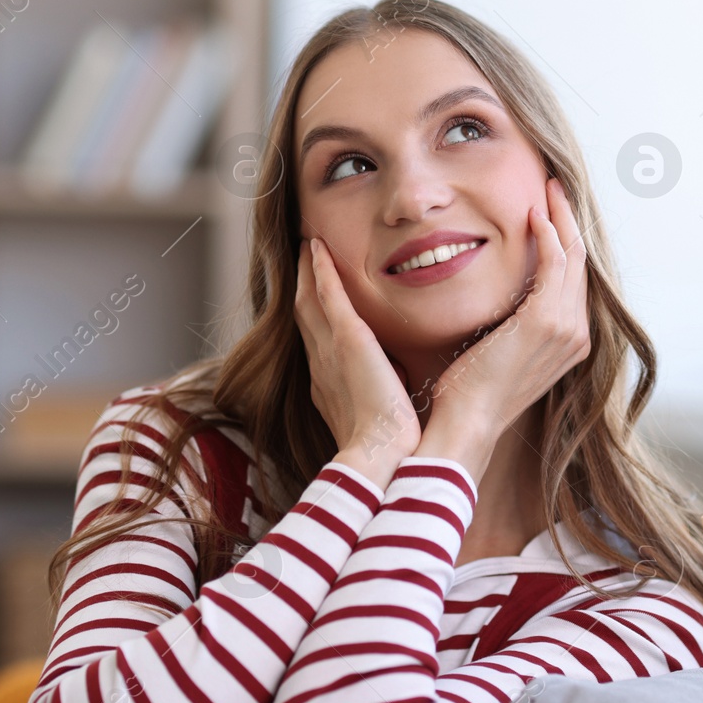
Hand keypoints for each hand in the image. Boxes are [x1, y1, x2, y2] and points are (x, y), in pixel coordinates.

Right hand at [293, 237, 420, 484]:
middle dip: (303, 287)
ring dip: (308, 272)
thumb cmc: (388, 446)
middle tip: (304, 261)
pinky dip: (321, 271)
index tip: (315, 298)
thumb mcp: (381, 417)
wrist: (382, 456)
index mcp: (328, 385)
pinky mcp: (348, 340)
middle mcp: (320, 365)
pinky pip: (328, 296)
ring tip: (308, 246)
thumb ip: (384, 396)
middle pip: (304, 316)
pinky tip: (317, 248)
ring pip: (309, 301)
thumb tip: (400, 385)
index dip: (313, 317)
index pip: (317, 342)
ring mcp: (329, 351)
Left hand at [417, 178, 590, 478]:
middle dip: (569, 223)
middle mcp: (576, 336)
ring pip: (573, 258)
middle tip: (553, 190)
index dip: (566, 243)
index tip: (549, 214)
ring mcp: (565, 330)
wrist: (467, 424)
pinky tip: (533, 216)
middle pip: (581, 264)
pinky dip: (547, 235)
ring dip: (560, 220)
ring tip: (547, 192)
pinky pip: (554, 264)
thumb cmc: (471, 393)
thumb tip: (498, 303)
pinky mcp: (545, 322)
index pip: (574, 280)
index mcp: (569, 343)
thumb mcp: (500, 352)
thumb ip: (511, 326)